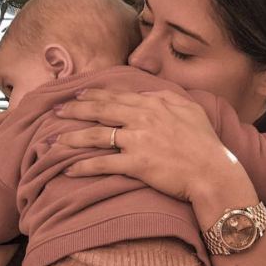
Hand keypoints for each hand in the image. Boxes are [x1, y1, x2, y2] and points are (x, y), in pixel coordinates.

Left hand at [53, 88, 245, 202]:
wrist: (213, 171)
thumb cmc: (205, 142)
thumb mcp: (190, 110)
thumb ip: (166, 97)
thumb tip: (145, 94)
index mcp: (153, 105)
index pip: (116, 96)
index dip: (93, 95)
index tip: (77, 95)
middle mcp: (142, 118)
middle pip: (100, 111)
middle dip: (74, 110)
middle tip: (55, 111)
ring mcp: (137, 141)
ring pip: (96, 136)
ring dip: (71, 138)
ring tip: (52, 141)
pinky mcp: (136, 164)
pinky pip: (103, 164)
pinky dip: (83, 167)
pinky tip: (68, 170)